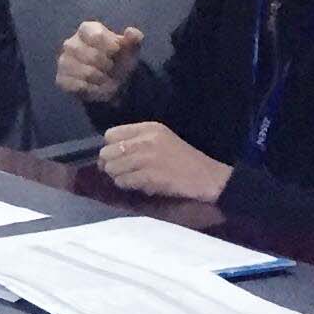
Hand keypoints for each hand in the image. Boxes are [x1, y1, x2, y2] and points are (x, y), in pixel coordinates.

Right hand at [56, 22, 145, 102]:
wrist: (110, 80)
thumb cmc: (118, 59)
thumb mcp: (130, 48)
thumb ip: (134, 38)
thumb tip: (131, 32)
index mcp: (86, 30)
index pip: (97, 36)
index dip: (111, 47)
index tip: (116, 52)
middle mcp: (70, 43)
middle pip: (93, 56)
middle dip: (108, 67)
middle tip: (111, 69)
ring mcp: (63, 61)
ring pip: (86, 73)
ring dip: (103, 81)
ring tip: (107, 80)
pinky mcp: (61, 79)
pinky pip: (78, 86)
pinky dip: (93, 90)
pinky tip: (96, 87)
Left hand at [97, 121, 232, 202]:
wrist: (206, 177)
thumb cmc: (184, 160)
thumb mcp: (161, 140)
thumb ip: (137, 141)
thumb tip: (107, 153)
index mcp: (148, 128)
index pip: (111, 134)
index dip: (110, 147)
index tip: (117, 156)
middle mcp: (145, 140)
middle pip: (107, 152)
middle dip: (110, 164)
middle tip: (120, 171)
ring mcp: (146, 158)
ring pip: (112, 168)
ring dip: (118, 176)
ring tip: (131, 179)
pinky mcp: (148, 176)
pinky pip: (123, 181)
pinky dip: (127, 185)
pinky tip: (139, 185)